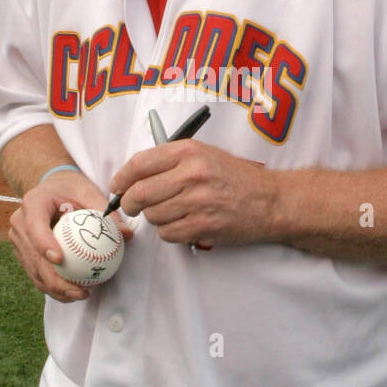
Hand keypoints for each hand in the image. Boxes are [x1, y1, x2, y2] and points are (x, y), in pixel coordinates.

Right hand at [9, 170, 134, 302]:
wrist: (51, 189)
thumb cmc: (71, 189)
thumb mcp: (89, 192)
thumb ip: (106, 213)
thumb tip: (126, 234)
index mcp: (33, 204)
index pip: (35, 227)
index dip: (44, 245)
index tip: (60, 260)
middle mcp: (20, 223)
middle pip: (34, 256)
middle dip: (54, 279)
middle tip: (80, 291)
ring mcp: (19, 240)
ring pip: (34, 271)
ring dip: (55, 289)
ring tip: (80, 295)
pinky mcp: (23, 253)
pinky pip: (37, 274)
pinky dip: (53, 286)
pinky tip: (74, 294)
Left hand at [110, 141, 275, 247]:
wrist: (270, 200)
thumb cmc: (236, 177)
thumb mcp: (205, 154)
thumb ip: (170, 160)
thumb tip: (132, 176)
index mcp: (189, 152)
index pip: (139, 164)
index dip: (121, 178)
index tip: (117, 187)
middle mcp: (192, 174)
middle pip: (139, 193)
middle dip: (129, 203)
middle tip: (131, 206)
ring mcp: (198, 201)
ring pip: (153, 216)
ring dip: (155, 218)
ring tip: (171, 212)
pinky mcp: (204, 225)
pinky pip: (168, 233)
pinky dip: (170, 232)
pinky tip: (183, 223)